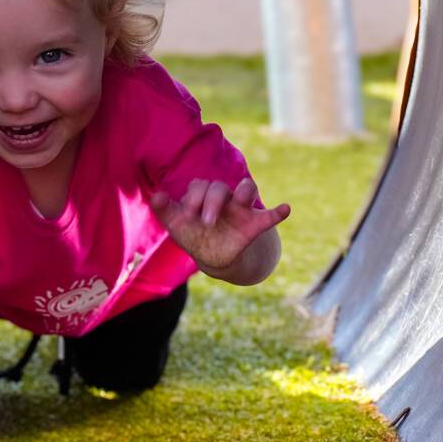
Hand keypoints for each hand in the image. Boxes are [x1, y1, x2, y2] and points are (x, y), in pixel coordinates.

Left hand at [151, 177, 289, 274]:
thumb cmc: (192, 233)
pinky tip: (286, 208)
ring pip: (246, 189)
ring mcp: (240, 209)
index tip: (187, 215)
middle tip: (206, 222)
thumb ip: (164, 210)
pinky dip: (278, 212)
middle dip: (212, 202)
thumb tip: (155, 194)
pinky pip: (269, 216)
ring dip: (244, 192)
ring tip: (244, 198)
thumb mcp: (176, 224)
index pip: (199, 186)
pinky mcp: (253, 224)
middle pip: (219, 187)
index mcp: (203, 195)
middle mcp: (223, 197)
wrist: (211, 255)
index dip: (193, 198)